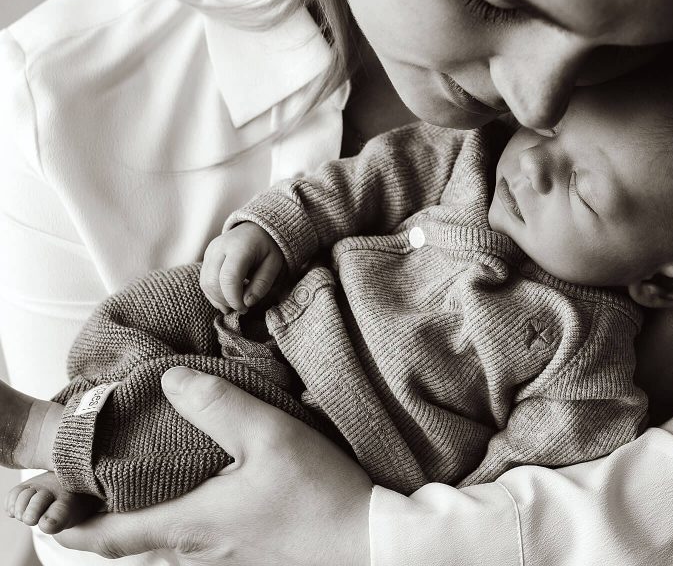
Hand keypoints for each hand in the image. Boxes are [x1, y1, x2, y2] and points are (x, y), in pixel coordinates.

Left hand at [54, 367, 371, 565]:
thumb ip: (216, 405)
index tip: (48, 506)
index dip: (74, 523)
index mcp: (191, 524)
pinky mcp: (245, 558)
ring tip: (126, 497)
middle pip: (131, 547)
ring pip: (159, 551)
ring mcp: (222, 560)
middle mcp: (197, 551)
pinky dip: (167, 530)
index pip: (112, 535)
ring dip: (133, 529)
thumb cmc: (316, 492)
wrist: (365, 542)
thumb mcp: (268, 435)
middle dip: (99, 525)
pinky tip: (188, 506)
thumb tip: (166, 382)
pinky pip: (188, 550)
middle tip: (83, 493)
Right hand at [200, 222, 284, 311]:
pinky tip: (226, 298)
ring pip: (205, 283)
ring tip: (235, 303)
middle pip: (212, 282)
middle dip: (225, 301)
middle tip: (241, 307)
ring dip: (218, 299)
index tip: (244, 309)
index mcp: (239, 247)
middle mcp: (220, 247)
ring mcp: (210, 251)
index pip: (229, 278)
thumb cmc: (267, 247)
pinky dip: (213, 294)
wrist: (256, 228)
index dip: (234, 298)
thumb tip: (246, 303)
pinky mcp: (206, 256)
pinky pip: (204, 280)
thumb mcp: (274, 264)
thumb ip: (262, 284)